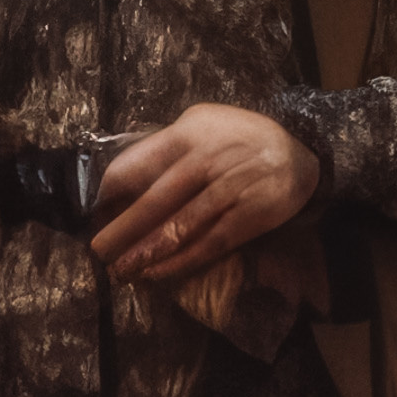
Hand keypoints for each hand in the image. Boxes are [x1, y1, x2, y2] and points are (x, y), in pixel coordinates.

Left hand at [85, 105, 324, 287]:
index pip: (136, 164)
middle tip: (99, 251)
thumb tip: (122, 178)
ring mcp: (230, 189)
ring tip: (122, 270)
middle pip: (154, 201)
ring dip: (146, 253)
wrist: (302, 152)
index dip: (110, 192)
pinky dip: (180, 262)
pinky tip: (157, 273)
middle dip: (122, 231)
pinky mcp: (249, 217)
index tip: (94, 212)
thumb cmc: (241, 138)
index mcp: (188, 133)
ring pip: (179, 227)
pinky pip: (208, 244)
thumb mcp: (203, 123)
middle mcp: (207, 160)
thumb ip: (166, 145)